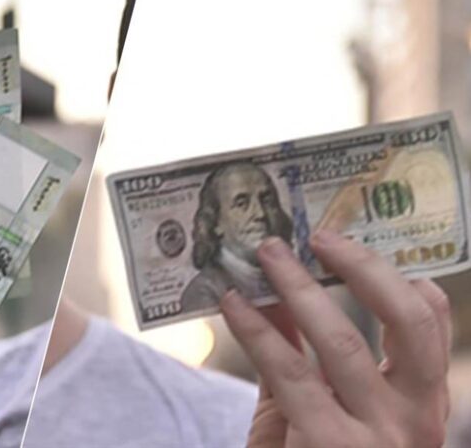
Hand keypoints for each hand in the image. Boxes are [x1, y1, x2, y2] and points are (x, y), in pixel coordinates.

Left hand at [221, 231, 449, 447]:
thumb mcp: (309, 403)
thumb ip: (298, 349)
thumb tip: (278, 288)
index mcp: (421, 405)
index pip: (432, 328)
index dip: (400, 277)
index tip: (355, 243)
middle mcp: (414, 420)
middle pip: (409, 323)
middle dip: (363, 268)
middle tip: (317, 236)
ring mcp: (379, 438)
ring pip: (342, 341)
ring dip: (298, 287)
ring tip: (265, 254)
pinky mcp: (331, 447)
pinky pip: (289, 370)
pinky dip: (256, 329)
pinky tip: (232, 303)